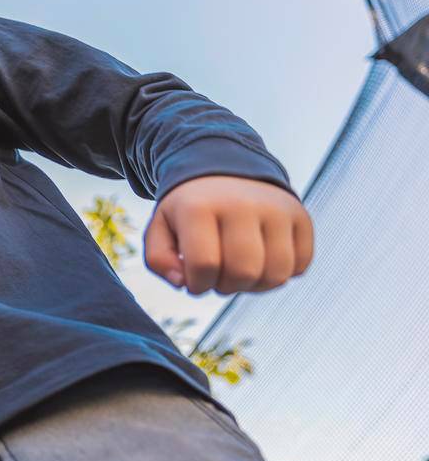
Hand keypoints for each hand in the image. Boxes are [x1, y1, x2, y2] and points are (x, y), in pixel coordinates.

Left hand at [145, 175, 313, 294]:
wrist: (226, 174)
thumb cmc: (190, 211)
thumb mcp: (160, 229)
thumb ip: (159, 260)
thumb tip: (183, 283)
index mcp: (200, 207)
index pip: (204, 265)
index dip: (197, 284)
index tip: (193, 278)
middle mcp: (243, 204)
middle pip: (243, 272)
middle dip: (226, 287)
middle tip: (218, 275)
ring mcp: (277, 209)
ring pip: (276, 274)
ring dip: (255, 286)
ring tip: (239, 271)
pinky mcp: (301, 217)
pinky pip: (300, 266)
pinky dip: (281, 274)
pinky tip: (262, 261)